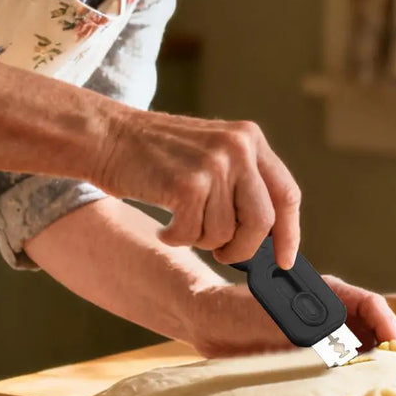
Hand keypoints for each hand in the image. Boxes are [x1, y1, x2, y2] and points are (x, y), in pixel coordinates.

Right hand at [95, 111, 300, 267]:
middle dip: (245, 249)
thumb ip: (243, 185)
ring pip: (226, 233)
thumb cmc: (157, 155)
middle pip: (263, 221)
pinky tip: (164, 225)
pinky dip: (176, 239)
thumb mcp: (212, 154)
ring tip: (182, 222)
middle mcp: (238, 148)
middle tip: (224, 254)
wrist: (106, 135)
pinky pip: (194, 236)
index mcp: (250, 139)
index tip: (284, 261)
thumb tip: (271, 241)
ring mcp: (214, 165)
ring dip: (202, 240)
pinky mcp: (187, 185)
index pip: (287, 194)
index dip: (289, 233)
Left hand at [185, 276, 395, 357]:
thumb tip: (349, 352)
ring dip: (394, 362)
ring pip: (371, 348)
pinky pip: (350, 367)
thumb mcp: (279, 317)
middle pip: (381, 327)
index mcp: (330, 294)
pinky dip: (370, 377)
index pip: (372, 305)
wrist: (209, 323)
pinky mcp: (317, 359)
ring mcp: (328, 337)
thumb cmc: (240, 311)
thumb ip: (313, 331)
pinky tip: (383, 393)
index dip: (390, 325)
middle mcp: (335, 314)